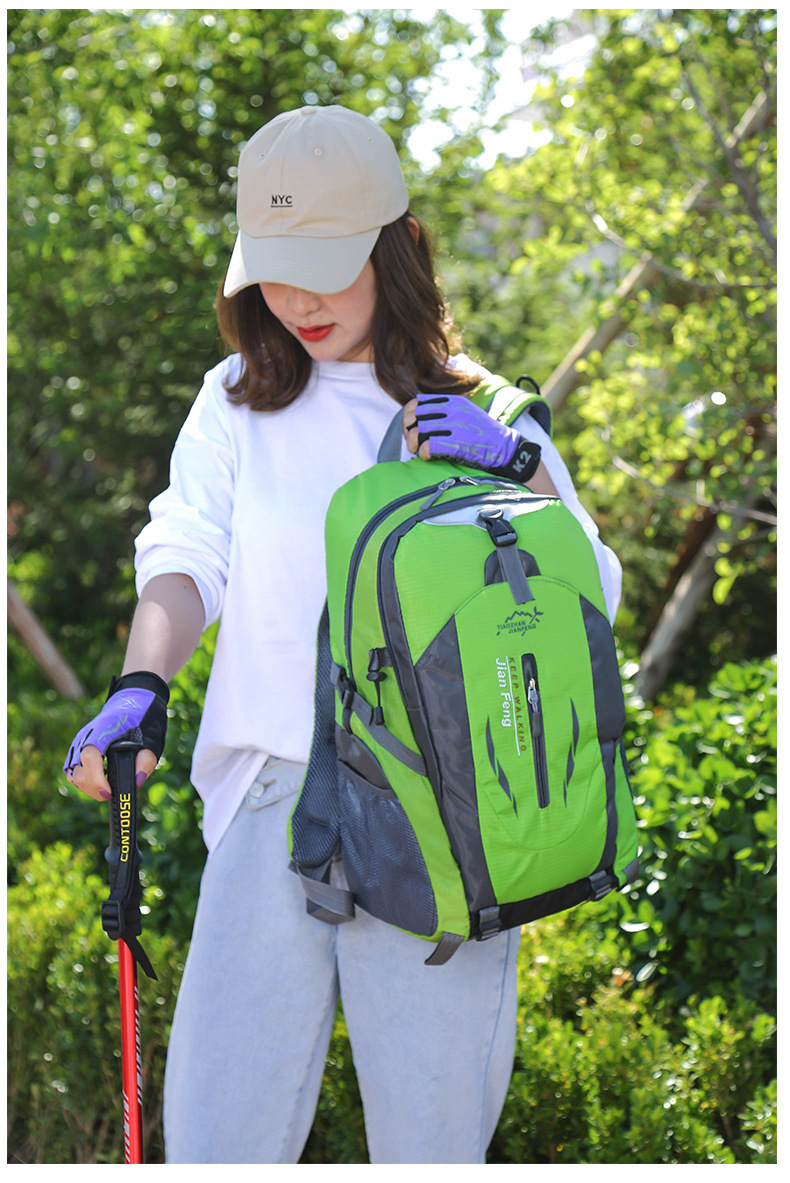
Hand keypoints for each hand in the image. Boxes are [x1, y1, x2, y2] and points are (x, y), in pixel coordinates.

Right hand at [64, 671, 168, 801]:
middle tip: (113, 793)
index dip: (96, 779)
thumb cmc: (142, 718)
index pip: (90, 756)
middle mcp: (85, 736)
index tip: (109, 793)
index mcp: (103, 729)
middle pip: (78, 771)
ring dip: (88, 786)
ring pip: (73, 774)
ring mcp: (79, 742)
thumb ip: (146, 761)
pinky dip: (84, 780)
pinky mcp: (78, 748)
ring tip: (108, 785)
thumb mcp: (153, 739)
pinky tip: (101, 778)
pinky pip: (73, 771)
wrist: (131, 701)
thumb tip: (136, 782)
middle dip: (94, 788)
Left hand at [403, 394, 540, 481]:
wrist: (505, 448)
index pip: (418, 402)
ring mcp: (455, 426)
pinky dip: (423, 453)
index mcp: (453, 401)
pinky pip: (427, 446)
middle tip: (412, 442)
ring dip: (414, 443)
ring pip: (419, 431)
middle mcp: (452, 410)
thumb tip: (419, 416)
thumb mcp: (466, 412)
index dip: (409, 415)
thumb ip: (446, 410)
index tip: (411, 427)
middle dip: (408, 430)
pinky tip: (428, 456)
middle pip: (415, 416)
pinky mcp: (456, 443)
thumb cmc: (483, 434)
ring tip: (418, 450)